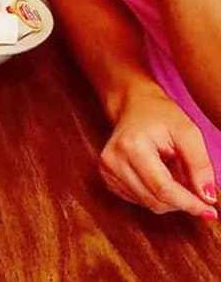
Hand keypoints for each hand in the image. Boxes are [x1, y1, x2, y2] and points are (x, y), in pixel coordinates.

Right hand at [99, 87, 216, 218]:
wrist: (133, 106)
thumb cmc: (161, 115)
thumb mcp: (188, 132)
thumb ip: (200, 164)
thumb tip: (207, 197)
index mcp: (131, 146)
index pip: (163, 189)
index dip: (189, 203)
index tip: (210, 212)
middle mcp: (113, 160)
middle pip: (156, 201)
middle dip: (181, 199)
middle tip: (192, 182)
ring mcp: (107, 170)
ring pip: (149, 204)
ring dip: (169, 197)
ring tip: (172, 171)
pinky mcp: (107, 177)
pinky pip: (140, 201)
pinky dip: (156, 195)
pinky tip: (158, 175)